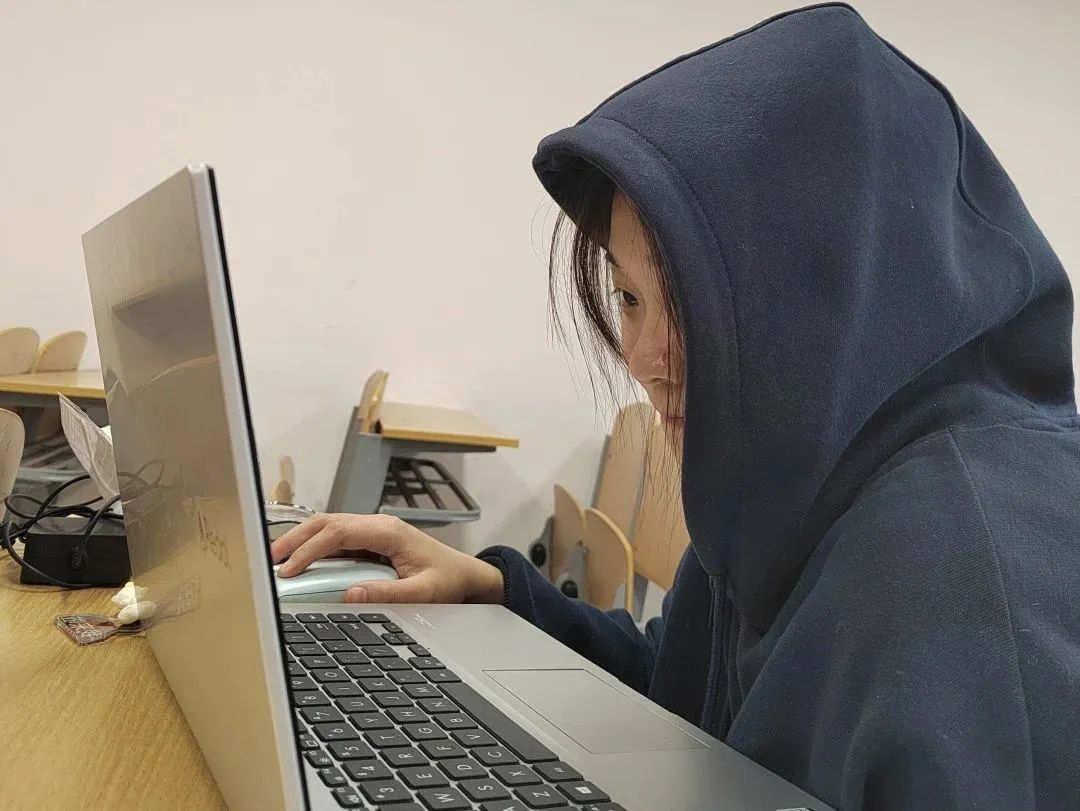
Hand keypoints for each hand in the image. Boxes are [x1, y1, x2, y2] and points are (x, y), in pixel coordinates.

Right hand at [270, 513, 503, 604]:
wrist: (466, 576)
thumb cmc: (448, 580)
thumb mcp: (423, 592)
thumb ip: (388, 593)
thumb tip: (350, 595)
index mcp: (388, 531)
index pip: (338, 532)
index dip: (309, 549)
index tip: (289, 569)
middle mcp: (378, 525)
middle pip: (326, 522)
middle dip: (296, 539)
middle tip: (270, 560)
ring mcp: (374, 530)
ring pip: (328, 527)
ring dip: (302, 541)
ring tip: (277, 560)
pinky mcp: (371, 540)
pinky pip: (337, 539)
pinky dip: (315, 547)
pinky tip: (300, 562)